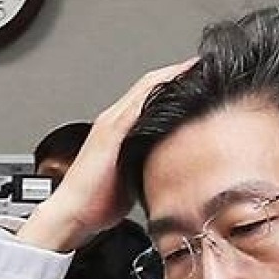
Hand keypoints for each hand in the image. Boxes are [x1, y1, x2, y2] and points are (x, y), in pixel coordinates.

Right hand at [18, 59, 196, 251]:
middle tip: (204, 64)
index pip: (151, 97)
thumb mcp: (132, 176)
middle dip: (177, 73)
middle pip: (151, 86)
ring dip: (171, 76)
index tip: (200, 78)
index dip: (174, 84)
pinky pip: (139, 104)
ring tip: (197, 67)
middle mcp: (114, 120)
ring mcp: (112, 124)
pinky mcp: (112, 133)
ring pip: (146, 89)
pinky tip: (177, 85)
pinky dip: (158, 92)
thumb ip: (149, 164)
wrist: (73, 213)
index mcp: (119, 130)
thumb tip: (172, 167)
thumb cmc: (98, 202)